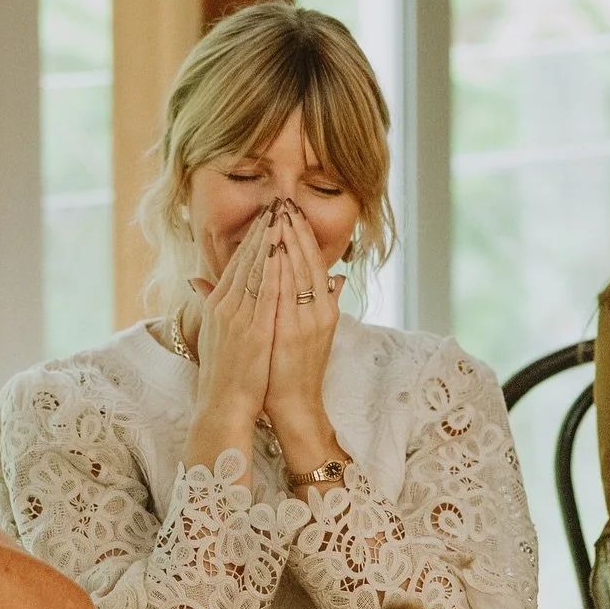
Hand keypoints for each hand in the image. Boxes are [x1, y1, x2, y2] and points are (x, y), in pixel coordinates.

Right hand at [187, 206, 280, 427]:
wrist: (223, 405)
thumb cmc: (224, 373)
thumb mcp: (214, 332)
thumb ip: (209, 302)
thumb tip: (195, 279)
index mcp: (217, 305)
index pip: (236, 262)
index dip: (252, 237)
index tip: (265, 215)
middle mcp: (225, 306)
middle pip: (246, 260)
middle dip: (262, 230)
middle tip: (276, 204)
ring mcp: (238, 317)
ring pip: (256, 270)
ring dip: (269, 241)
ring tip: (282, 216)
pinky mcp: (253, 331)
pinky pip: (265, 294)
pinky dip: (273, 270)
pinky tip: (281, 251)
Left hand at [263, 201, 343, 448]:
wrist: (294, 406)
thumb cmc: (295, 370)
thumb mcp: (314, 332)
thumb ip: (326, 303)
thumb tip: (335, 279)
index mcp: (325, 308)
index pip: (314, 263)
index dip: (303, 236)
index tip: (291, 211)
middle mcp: (321, 311)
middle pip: (310, 261)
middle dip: (296, 230)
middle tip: (285, 202)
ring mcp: (309, 321)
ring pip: (300, 272)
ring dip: (290, 242)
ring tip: (280, 215)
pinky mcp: (295, 332)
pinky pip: (288, 293)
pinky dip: (282, 270)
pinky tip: (273, 249)